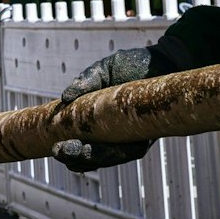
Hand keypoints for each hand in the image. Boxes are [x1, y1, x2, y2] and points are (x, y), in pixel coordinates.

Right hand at [49, 46, 174, 172]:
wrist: (165, 60)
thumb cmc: (132, 66)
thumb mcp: (102, 71)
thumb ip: (84, 82)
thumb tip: (64, 98)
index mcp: (103, 123)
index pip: (84, 145)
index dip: (70, 151)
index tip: (53, 147)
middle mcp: (118, 136)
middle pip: (94, 157)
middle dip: (75, 157)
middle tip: (59, 151)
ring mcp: (134, 139)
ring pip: (109, 158)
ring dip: (89, 157)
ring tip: (73, 151)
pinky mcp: (148, 136)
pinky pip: (128, 152)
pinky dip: (109, 152)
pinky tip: (93, 149)